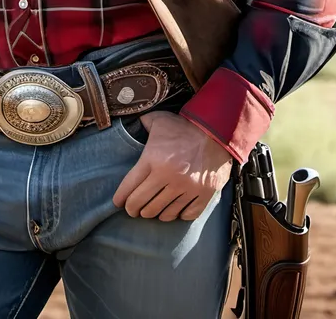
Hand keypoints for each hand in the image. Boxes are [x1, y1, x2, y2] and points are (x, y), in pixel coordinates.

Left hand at [112, 111, 233, 221]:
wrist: (217, 131)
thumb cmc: (184, 126)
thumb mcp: (158, 120)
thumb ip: (142, 124)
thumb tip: (131, 125)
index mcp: (153, 159)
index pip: (130, 187)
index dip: (121, 198)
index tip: (118, 203)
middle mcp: (168, 177)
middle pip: (143, 204)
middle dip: (134, 209)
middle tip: (132, 209)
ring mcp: (187, 188)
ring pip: (164, 213)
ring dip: (154, 213)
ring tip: (151, 210)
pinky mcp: (203, 195)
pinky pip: (186, 215)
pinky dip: (178, 215)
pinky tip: (173, 210)